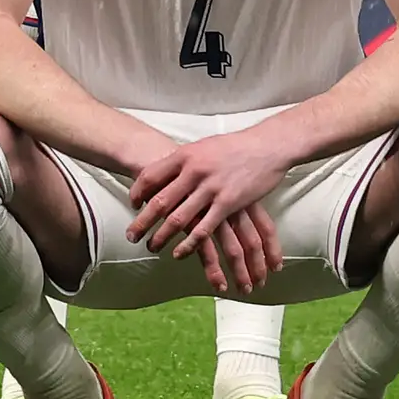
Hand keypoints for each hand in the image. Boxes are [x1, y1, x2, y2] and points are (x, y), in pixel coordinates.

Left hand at [122, 128, 288, 293]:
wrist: (267, 146)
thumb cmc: (234, 146)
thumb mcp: (203, 147)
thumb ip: (184, 160)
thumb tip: (165, 170)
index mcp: (185, 155)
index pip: (150, 176)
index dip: (138, 192)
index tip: (133, 204)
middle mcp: (194, 171)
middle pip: (159, 201)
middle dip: (142, 222)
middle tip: (131, 236)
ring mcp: (211, 188)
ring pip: (178, 218)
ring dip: (162, 236)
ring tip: (151, 247)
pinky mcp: (228, 203)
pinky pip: (204, 229)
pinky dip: (189, 243)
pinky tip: (179, 253)